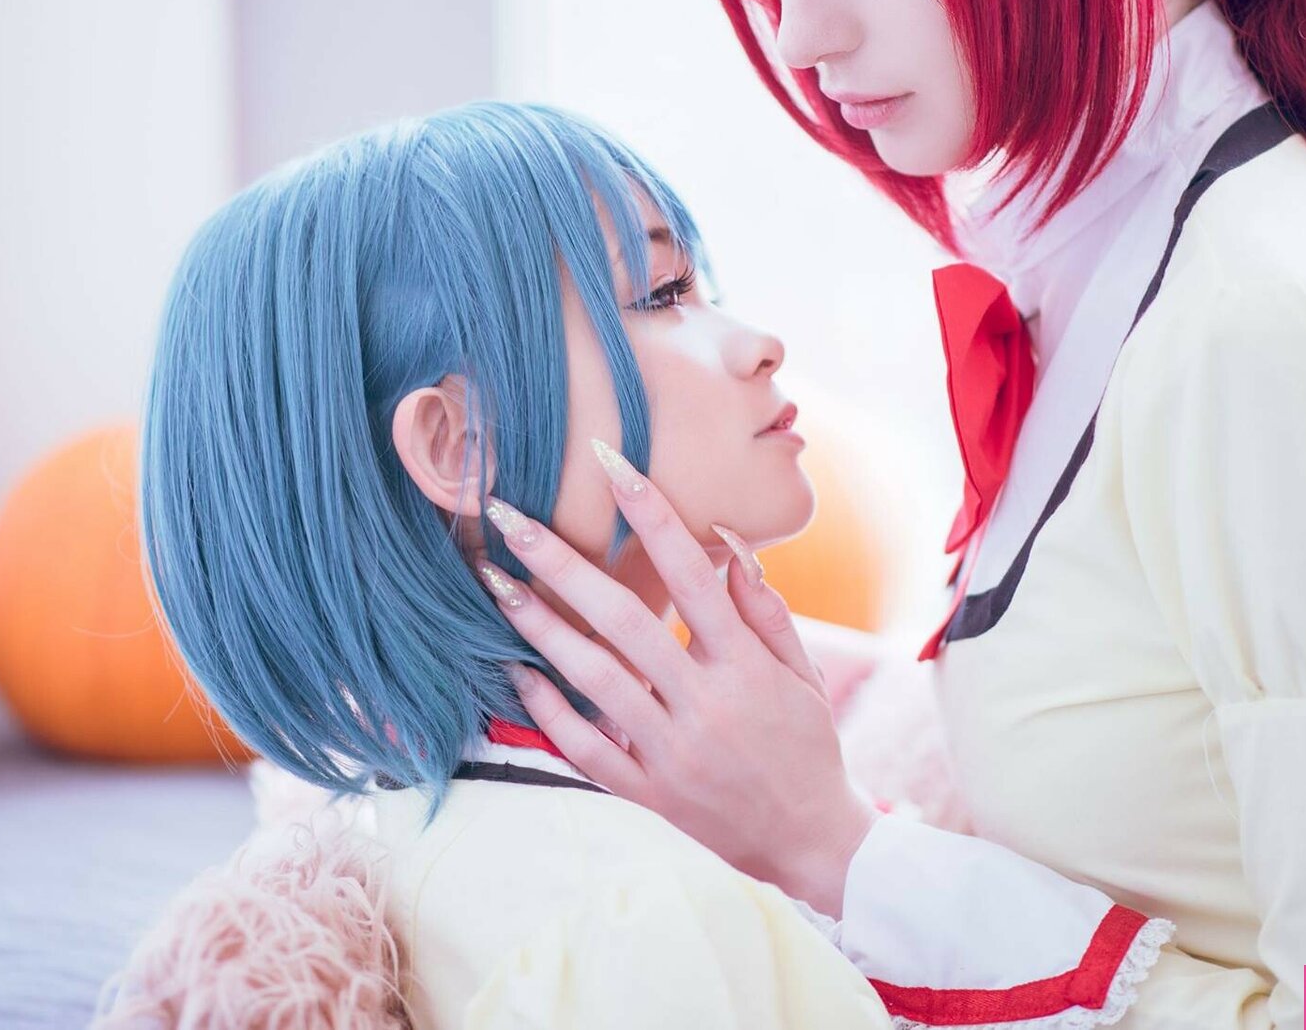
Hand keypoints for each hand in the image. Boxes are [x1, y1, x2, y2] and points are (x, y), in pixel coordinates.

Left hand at [476, 440, 877, 916]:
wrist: (812, 844)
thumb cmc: (808, 746)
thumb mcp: (802, 673)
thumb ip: (764, 609)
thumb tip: (726, 543)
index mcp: (745, 667)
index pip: (691, 573)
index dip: (652, 512)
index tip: (611, 461)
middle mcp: (704, 705)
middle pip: (623, 619)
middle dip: (562, 562)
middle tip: (508, 517)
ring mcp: (671, 752)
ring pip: (593, 679)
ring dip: (539, 627)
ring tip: (493, 583)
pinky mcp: (648, 793)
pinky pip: (585, 747)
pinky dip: (547, 710)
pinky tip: (514, 670)